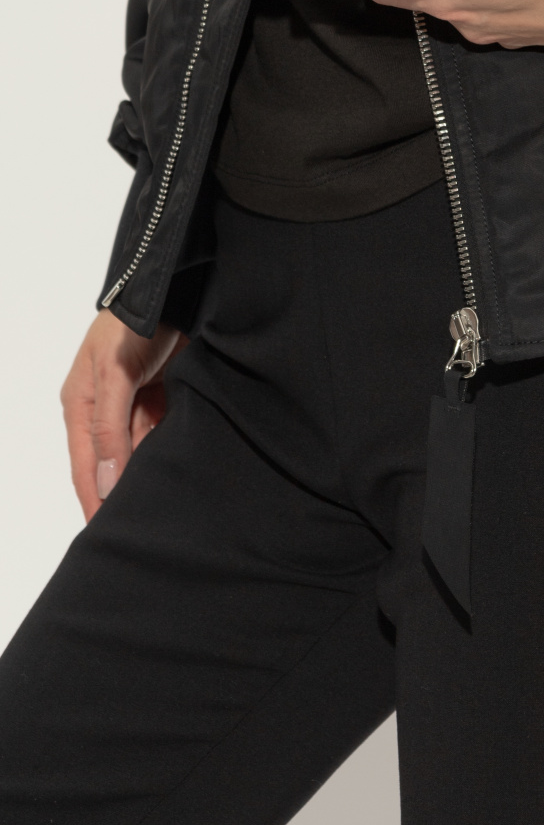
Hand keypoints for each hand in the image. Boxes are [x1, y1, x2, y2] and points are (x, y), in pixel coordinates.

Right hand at [61, 311, 186, 522]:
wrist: (173, 290)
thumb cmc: (132, 327)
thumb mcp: (115, 376)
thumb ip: (110, 429)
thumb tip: (106, 482)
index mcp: (80, 406)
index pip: (85, 466)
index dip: (95, 500)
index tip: (105, 534)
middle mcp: (105, 411)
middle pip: (114, 463)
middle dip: (125, 491)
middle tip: (142, 528)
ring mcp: (136, 404)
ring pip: (142, 451)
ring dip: (152, 470)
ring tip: (166, 503)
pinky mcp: (164, 397)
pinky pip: (165, 433)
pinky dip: (171, 447)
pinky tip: (182, 468)